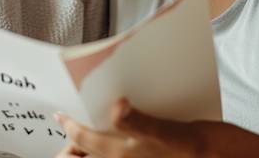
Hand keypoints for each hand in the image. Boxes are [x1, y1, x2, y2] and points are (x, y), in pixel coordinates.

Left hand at [55, 97, 210, 157]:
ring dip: (90, 145)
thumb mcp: (171, 133)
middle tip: (68, 124)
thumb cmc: (199, 148)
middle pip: (86, 155)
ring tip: (87, 127)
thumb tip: (117, 106)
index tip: (59, 114)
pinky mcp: (147, 157)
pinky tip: (115, 130)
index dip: (68, 128)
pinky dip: (107, 145)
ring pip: (100, 156)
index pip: (83, 142)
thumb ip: (140, 122)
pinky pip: (117, 154)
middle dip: (73, 142)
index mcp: (124, 154)